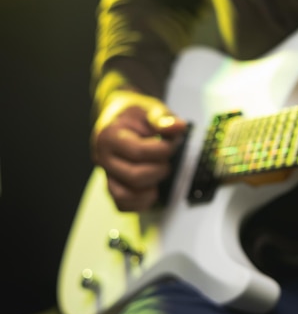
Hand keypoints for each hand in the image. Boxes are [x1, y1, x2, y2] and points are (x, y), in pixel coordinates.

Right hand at [92, 90, 186, 210]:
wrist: (117, 114)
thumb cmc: (134, 113)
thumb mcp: (150, 108)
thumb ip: (163, 119)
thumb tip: (178, 128)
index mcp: (109, 136)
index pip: (139, 152)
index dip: (163, 150)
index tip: (172, 142)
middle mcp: (102, 157)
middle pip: (134, 176)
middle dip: (159, 169)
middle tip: (167, 158)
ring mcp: (105, 173)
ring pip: (124, 195)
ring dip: (150, 189)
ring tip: (159, 172)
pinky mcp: (111, 185)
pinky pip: (122, 204)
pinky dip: (140, 203)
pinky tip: (153, 190)